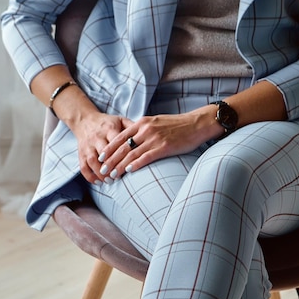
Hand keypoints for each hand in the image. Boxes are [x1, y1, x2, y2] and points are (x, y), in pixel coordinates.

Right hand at [70, 112, 132, 183]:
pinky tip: (98, 182)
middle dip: (111, 166)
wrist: (85, 120)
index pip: (116, 143)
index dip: (123, 155)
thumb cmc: (107, 123)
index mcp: (109, 128)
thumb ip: (132, 127)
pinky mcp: (81, 153)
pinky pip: (83, 167)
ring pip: (92, 161)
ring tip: (110, 181)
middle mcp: (97, 137)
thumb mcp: (120, 120)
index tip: (130, 164)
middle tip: (119, 176)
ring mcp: (88, 146)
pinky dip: (90, 176)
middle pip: (104, 154)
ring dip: (100, 173)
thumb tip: (146, 135)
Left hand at [97, 109, 219, 179]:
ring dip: (120, 166)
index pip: (120, 136)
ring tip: (112, 175)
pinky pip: (146, 157)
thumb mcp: (156, 123)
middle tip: (102, 170)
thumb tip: (131, 140)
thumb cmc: (177, 125)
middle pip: (122, 147)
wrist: (197, 123)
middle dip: (110, 160)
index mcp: (142, 123)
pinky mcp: (164, 147)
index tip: (101, 157)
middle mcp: (145, 129)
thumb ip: (142, 130)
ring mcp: (154, 138)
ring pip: (131, 154)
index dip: (109, 148)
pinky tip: (129, 171)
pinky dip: (136, 165)